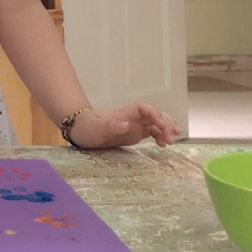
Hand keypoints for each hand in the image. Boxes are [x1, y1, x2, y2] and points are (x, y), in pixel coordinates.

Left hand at [67, 102, 181, 148]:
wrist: (79, 130)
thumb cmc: (86, 127)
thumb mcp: (95, 129)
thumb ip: (110, 126)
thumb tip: (127, 124)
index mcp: (124, 114)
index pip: (143, 108)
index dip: (154, 114)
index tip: (161, 125)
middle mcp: (131, 118)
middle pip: (153, 115)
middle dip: (165, 123)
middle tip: (171, 138)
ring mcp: (133, 125)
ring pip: (155, 122)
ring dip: (165, 128)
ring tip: (172, 140)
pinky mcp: (133, 133)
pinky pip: (151, 131)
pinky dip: (159, 135)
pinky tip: (163, 143)